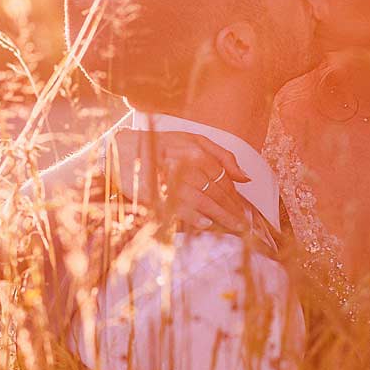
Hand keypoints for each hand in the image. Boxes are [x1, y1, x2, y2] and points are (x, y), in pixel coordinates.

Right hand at [111, 128, 254, 234]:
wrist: (124, 151)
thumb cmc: (161, 145)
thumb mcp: (193, 140)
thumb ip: (222, 155)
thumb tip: (245, 177)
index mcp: (198, 152)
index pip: (223, 178)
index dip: (235, 194)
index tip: (241, 208)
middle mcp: (189, 166)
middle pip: (218, 192)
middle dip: (233, 209)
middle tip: (243, 224)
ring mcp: (175, 181)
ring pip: (206, 203)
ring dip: (223, 217)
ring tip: (235, 228)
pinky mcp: (160, 195)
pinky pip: (183, 210)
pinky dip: (196, 218)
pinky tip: (207, 225)